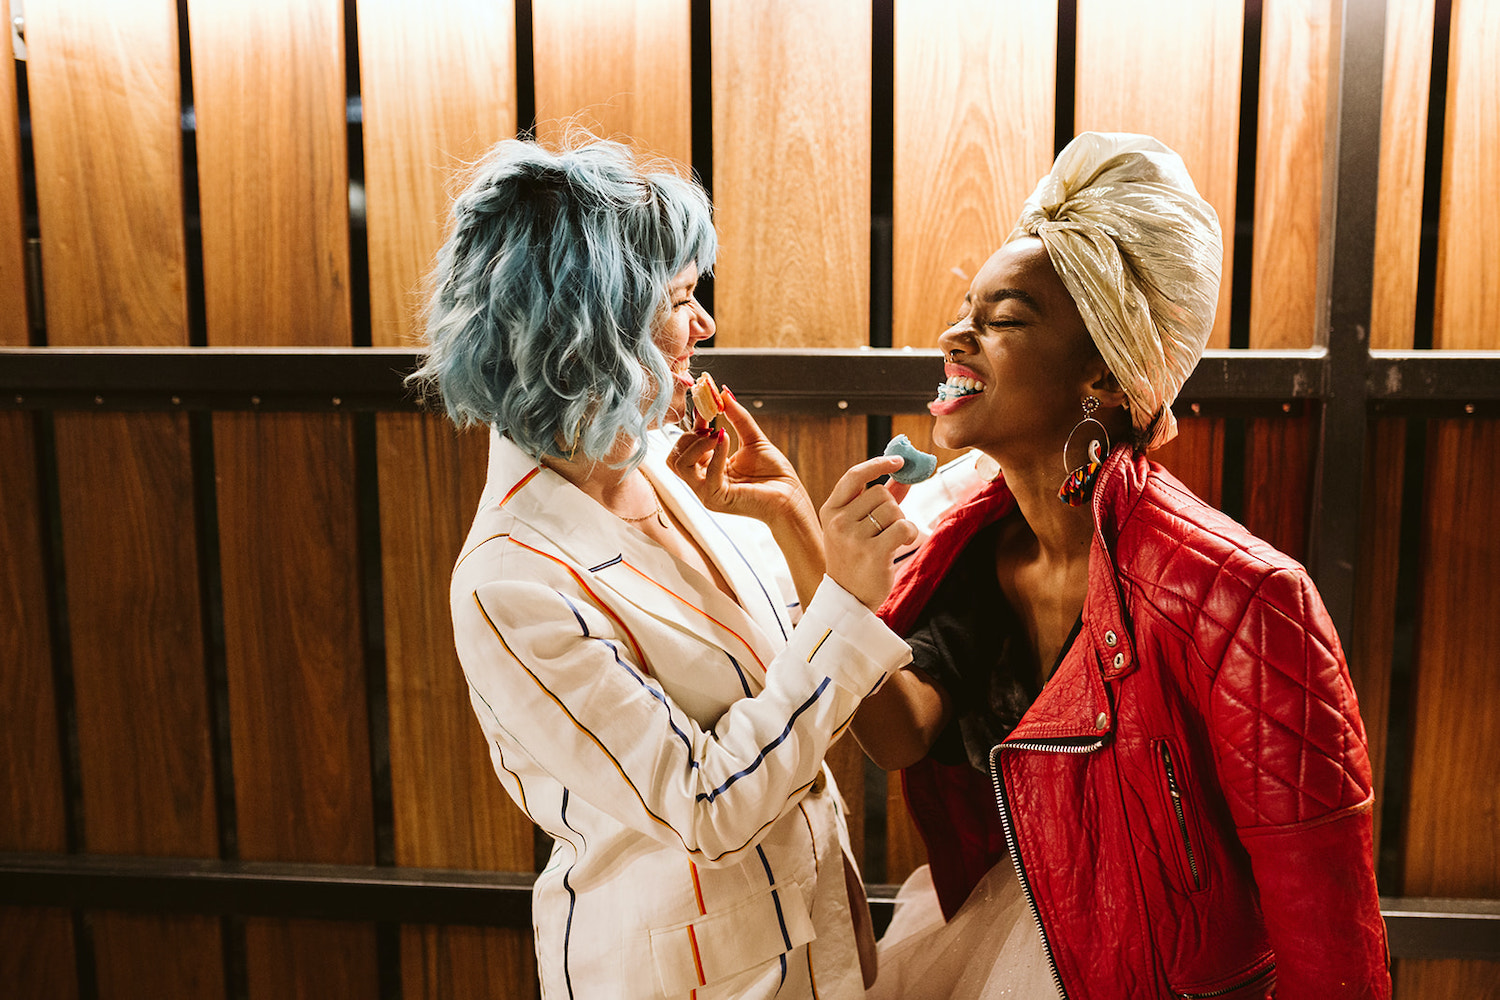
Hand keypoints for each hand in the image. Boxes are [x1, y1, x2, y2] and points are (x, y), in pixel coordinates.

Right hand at [666, 385, 814, 527]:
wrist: (791, 498)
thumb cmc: (775, 475)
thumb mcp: (753, 439)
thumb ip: (737, 417)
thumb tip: (724, 392)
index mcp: (708, 470)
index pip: (684, 448)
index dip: (692, 426)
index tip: (704, 407)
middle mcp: (703, 483)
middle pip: (673, 458)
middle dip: (688, 436)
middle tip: (710, 428)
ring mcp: (707, 493)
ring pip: (681, 465)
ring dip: (697, 444)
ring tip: (718, 434)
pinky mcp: (717, 499)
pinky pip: (705, 473)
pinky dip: (715, 452)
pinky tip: (726, 440)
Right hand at [821, 456, 919, 609]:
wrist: (849, 599)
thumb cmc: (856, 559)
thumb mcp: (858, 526)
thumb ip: (879, 499)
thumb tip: (903, 475)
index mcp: (830, 510)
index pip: (854, 476)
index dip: (878, 464)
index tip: (899, 461)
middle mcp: (838, 521)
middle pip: (881, 493)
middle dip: (892, 508)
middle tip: (885, 529)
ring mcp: (853, 537)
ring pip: (894, 510)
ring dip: (900, 523)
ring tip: (889, 541)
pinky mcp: (872, 553)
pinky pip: (904, 527)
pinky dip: (910, 534)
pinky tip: (901, 545)